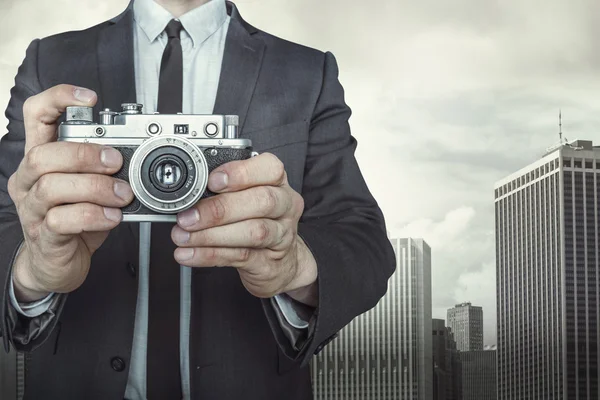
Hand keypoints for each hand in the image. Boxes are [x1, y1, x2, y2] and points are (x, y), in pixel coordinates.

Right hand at [7, 85, 134, 301]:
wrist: (55, 264)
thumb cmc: (74, 221)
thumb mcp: (88, 187)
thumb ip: (103, 169)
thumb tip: (136, 156)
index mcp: (41, 159)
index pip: (36, 116)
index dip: (58, 99)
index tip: (89, 97)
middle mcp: (29, 180)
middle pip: (44, 154)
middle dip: (86, 154)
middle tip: (117, 163)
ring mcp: (32, 208)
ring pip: (53, 186)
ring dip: (96, 187)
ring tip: (122, 195)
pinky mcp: (43, 234)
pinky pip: (63, 220)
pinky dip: (93, 215)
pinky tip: (112, 217)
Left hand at [171, 153, 318, 306]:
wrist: (282, 264)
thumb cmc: (260, 222)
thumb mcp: (248, 199)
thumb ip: (225, 191)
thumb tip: (188, 192)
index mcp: (278, 184)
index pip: (270, 169)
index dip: (241, 173)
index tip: (212, 181)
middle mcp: (285, 207)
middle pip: (263, 202)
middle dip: (220, 208)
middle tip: (189, 216)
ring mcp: (281, 236)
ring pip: (254, 232)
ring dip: (211, 235)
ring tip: (184, 236)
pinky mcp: (269, 263)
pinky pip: (240, 257)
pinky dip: (210, 255)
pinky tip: (189, 253)